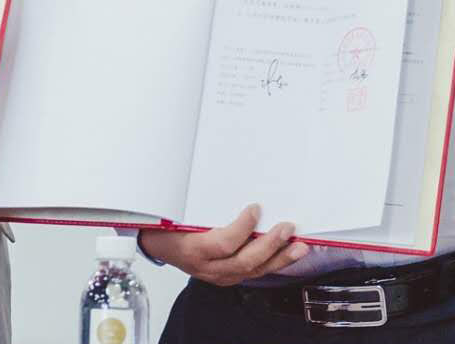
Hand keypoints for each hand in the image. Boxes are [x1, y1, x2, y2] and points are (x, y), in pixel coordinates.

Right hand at [137, 204, 308, 285]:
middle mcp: (207, 267)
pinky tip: (285, 256)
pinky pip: (252, 274)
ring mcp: (218, 276)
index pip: (223, 243)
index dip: (242, 228)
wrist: (156, 246)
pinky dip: (271, 264)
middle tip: (287, 228)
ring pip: (253, 271)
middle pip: (244, 261)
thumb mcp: (177, 212)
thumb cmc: (166, 226)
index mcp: (194, 248)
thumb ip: (200, 203)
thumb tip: (224, 177)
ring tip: (298, 247)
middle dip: (270, 245)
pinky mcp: (226, 278)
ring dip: (279, 258)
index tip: (255, 208)